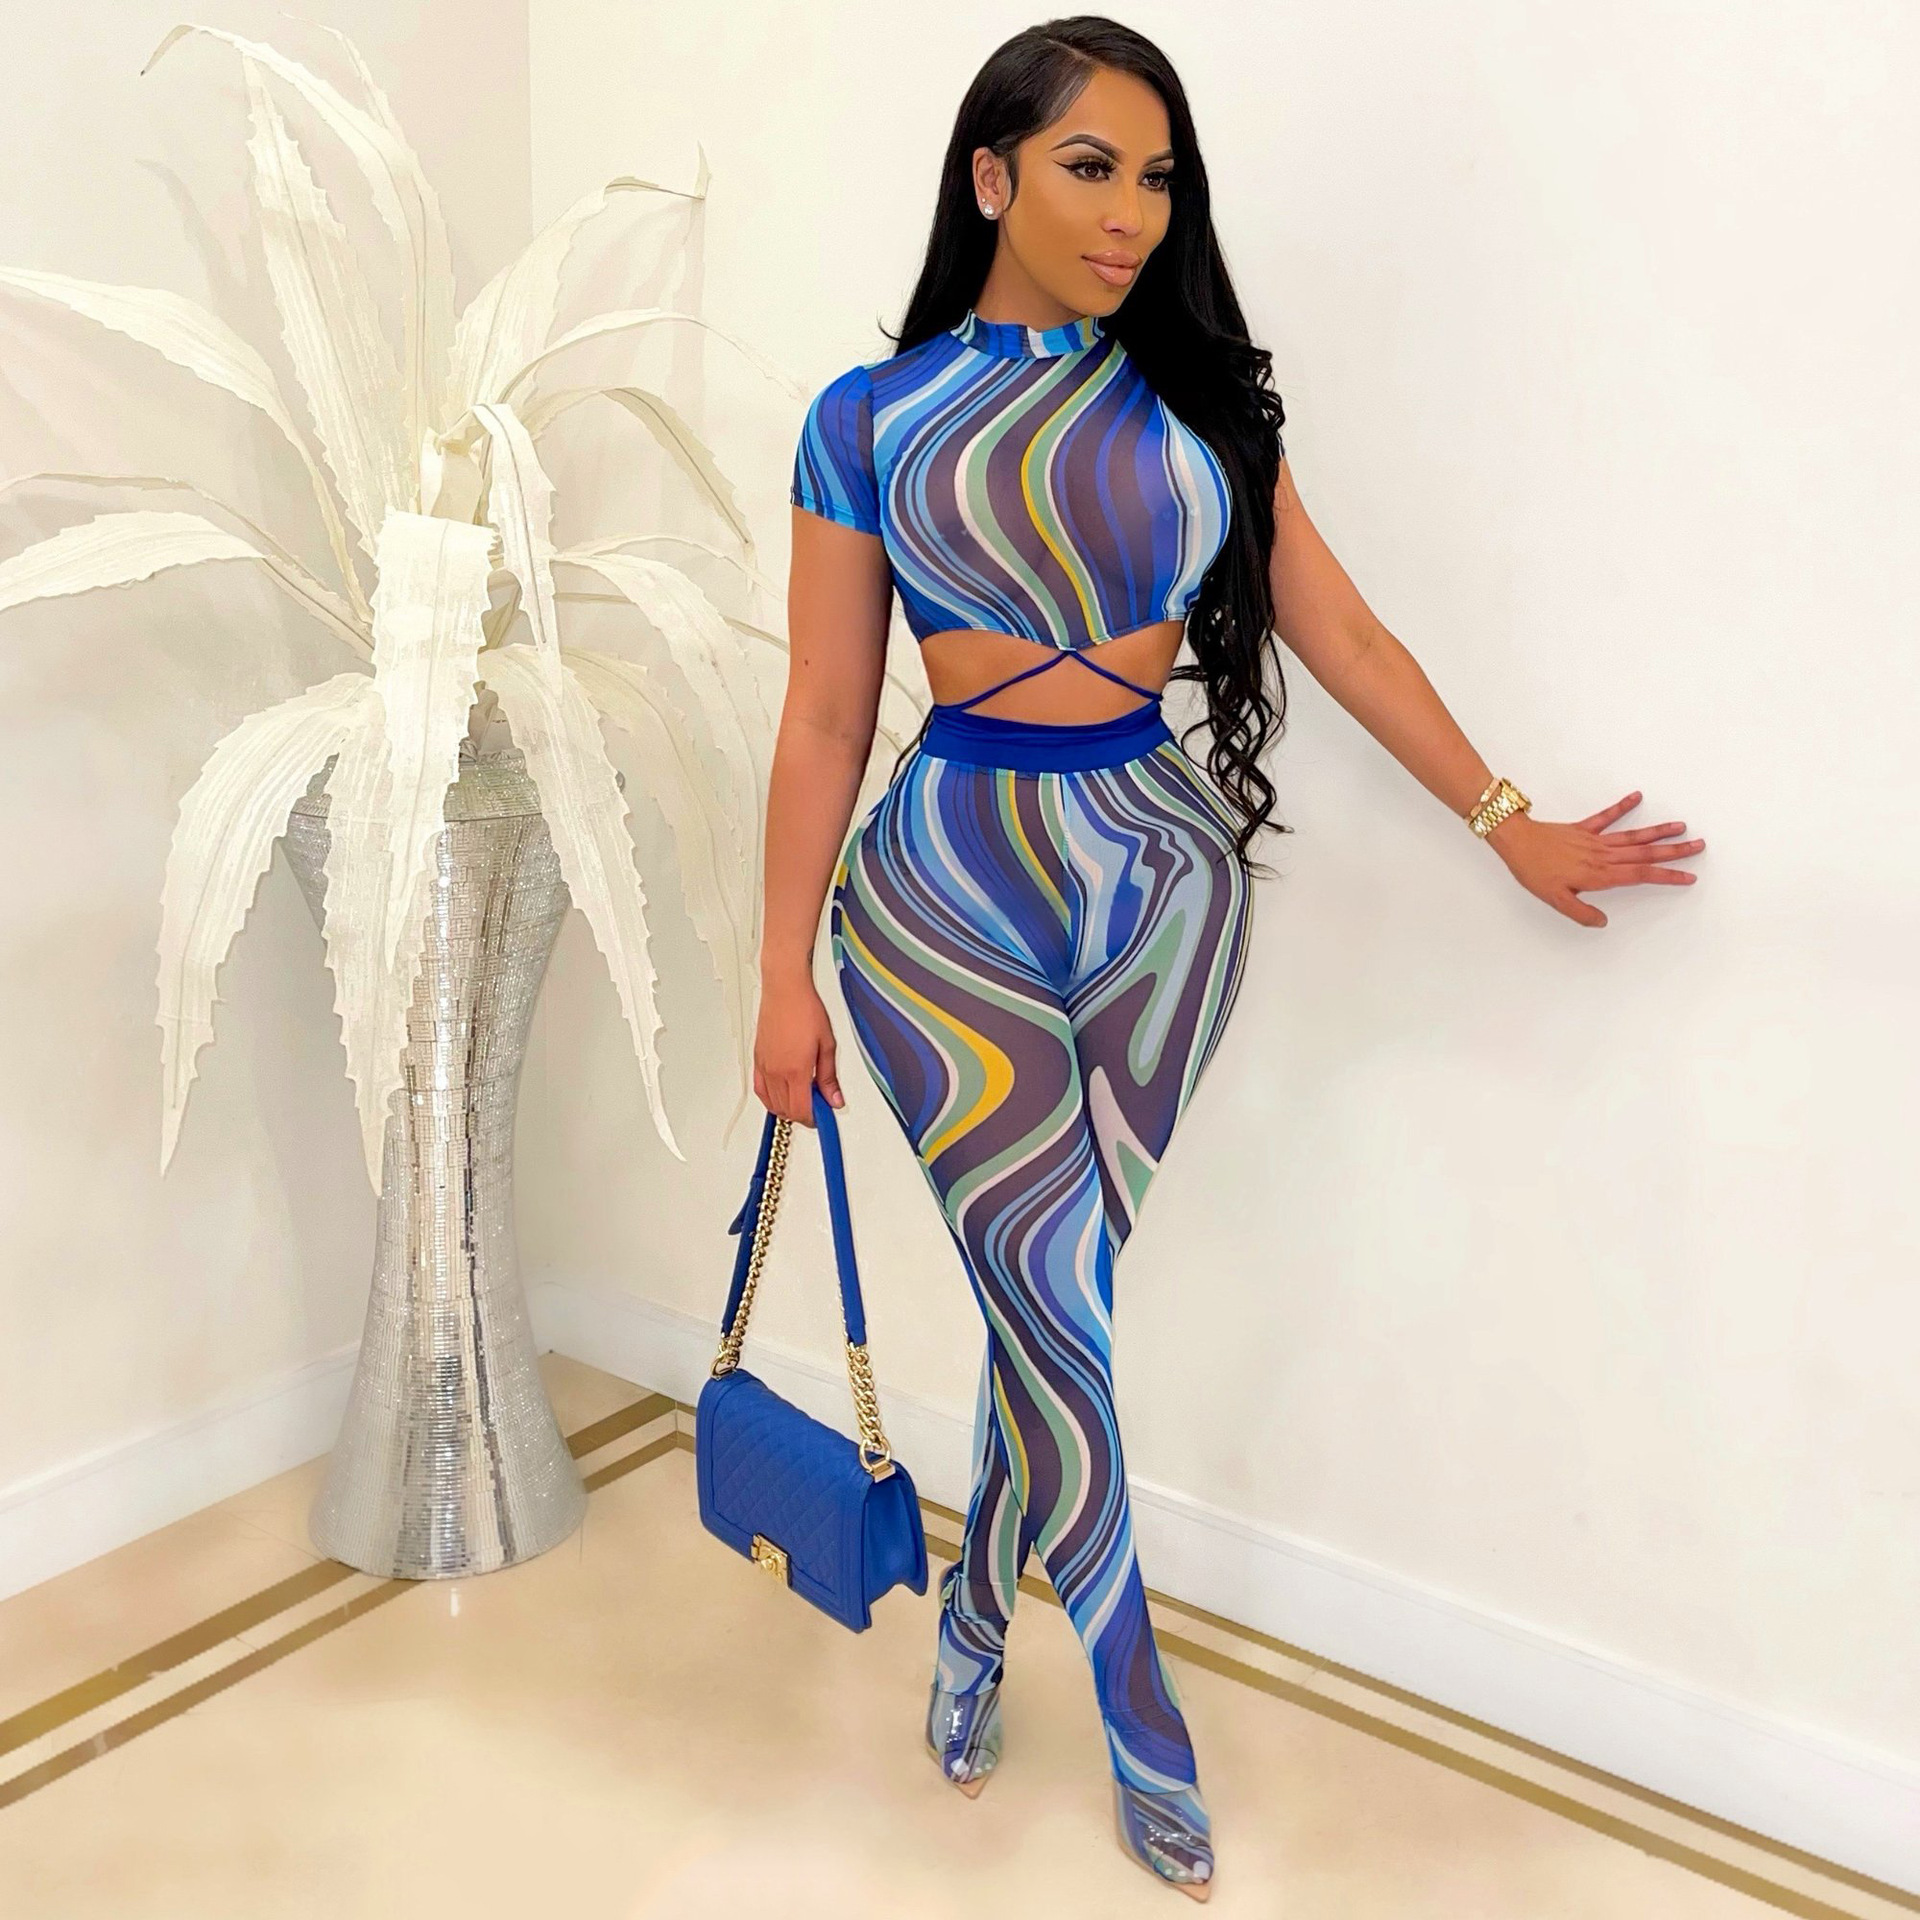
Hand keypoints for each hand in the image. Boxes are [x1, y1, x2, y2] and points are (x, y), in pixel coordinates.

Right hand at [752, 969, 844, 1123]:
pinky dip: (771, 1099)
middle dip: (803, 1114)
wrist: (785, 991)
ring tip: (803, 1097)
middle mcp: (776, 1072)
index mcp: (796, 1070)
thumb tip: (834, 1099)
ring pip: (772, 1103)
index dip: (814, 1119)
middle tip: (817, 1104)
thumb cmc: (805, 1010)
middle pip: (786, 1111)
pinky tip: (782, 1094)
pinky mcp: (757, 1060)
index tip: (823, 1114)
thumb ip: (829, 1077)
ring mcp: (764, 1067)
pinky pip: (760, 1090)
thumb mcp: (827, 1045)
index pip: (801, 1110)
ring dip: (787, 1108)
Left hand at [1484, 790, 1703, 927]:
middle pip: (1645, 853)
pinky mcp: (1583, 828)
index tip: (1689, 876)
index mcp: (1600, 874)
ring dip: (1658, 831)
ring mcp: (1595, 840)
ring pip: (1633, 835)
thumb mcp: (1556, 901)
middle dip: (1674, 851)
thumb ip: (1581, 913)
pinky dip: (1622, 806)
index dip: (1667, 875)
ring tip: (1681, 827)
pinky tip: (1638, 796)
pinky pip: (1606, 816)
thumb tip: (1603, 922)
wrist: (1516, 842)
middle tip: (1700, 845)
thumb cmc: (1534, 872)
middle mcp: (1603, 855)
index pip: (1641, 874)